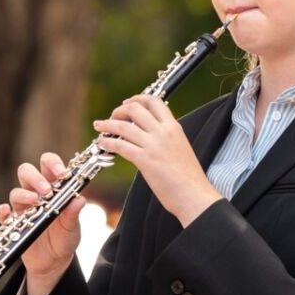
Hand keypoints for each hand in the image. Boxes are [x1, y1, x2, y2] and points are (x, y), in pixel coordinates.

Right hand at [0, 153, 85, 294]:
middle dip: (35, 177)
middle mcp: (35, 193)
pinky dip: (2, 211)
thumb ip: (74, 213)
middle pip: (26, 171)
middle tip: (46, 189)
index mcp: (53, 187)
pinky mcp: (12, 223)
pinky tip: (6, 212)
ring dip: (23, 194)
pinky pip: (2, 214)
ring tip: (35, 202)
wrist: (54, 262)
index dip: (53, 164)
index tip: (62, 174)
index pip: (48, 164)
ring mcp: (22, 207)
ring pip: (15, 191)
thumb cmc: (65, 238)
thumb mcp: (73, 227)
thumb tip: (80, 199)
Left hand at [92, 94, 221, 226]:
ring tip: (99, 126)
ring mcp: (154, 145)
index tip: (128, 103)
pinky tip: (102, 143)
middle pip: (136, 109)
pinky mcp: (145, 160)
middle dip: (120, 110)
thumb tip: (150, 137)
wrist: (194, 195)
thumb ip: (167, 139)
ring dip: (107, 123)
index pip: (155, 102)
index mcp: (174, 127)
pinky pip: (120, 145)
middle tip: (113, 116)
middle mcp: (164, 132)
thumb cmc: (189, 178)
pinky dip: (108, 142)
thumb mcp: (181, 148)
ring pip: (124, 126)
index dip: (138, 99)